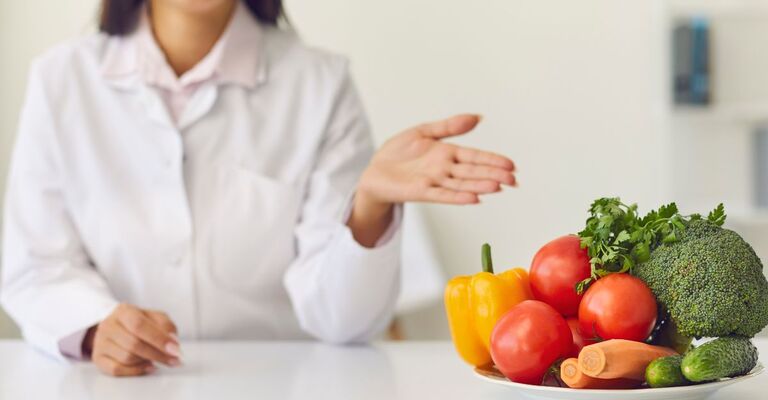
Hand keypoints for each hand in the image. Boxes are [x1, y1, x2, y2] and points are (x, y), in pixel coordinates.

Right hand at [89, 304, 180, 376]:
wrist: (114, 326)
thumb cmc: (138, 322)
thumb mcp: (154, 316)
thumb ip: (166, 325)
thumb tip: (172, 341)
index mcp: (123, 311)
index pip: (139, 325)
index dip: (158, 338)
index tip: (175, 349)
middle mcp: (108, 326)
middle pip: (134, 344)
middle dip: (158, 354)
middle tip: (174, 359)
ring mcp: (100, 343)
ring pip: (126, 358)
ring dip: (147, 361)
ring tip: (159, 359)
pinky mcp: (98, 358)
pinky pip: (117, 370)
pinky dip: (136, 371)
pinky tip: (148, 366)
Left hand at [348, 114, 515, 245]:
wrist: (374, 171)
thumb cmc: (397, 153)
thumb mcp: (423, 132)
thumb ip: (449, 127)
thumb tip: (477, 117)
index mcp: (447, 154)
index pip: (475, 156)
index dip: (493, 160)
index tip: (511, 165)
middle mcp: (444, 169)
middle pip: (473, 171)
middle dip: (493, 175)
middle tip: (514, 179)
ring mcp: (434, 181)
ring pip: (462, 184)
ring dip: (480, 186)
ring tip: (498, 187)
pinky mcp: (420, 192)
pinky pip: (442, 194)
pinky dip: (457, 197)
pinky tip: (473, 198)